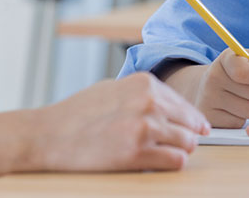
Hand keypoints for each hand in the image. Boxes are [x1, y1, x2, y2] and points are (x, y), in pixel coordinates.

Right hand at [23, 72, 210, 171]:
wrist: (48, 134)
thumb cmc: (78, 113)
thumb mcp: (113, 89)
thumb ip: (142, 95)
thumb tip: (170, 108)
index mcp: (144, 83)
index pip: (184, 104)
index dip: (193, 120)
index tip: (199, 129)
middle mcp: (148, 101)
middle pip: (191, 123)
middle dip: (189, 135)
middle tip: (184, 145)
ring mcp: (144, 126)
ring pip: (187, 142)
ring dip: (181, 151)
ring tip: (167, 154)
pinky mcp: (137, 152)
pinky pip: (175, 161)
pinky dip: (172, 164)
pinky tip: (160, 163)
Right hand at [169, 47, 248, 127]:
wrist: (204, 90)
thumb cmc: (232, 73)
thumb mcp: (244, 59)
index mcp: (223, 61)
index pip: (243, 71)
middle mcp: (212, 79)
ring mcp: (209, 101)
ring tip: (241, 98)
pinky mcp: (211, 119)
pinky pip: (240, 122)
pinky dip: (241, 117)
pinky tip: (231, 109)